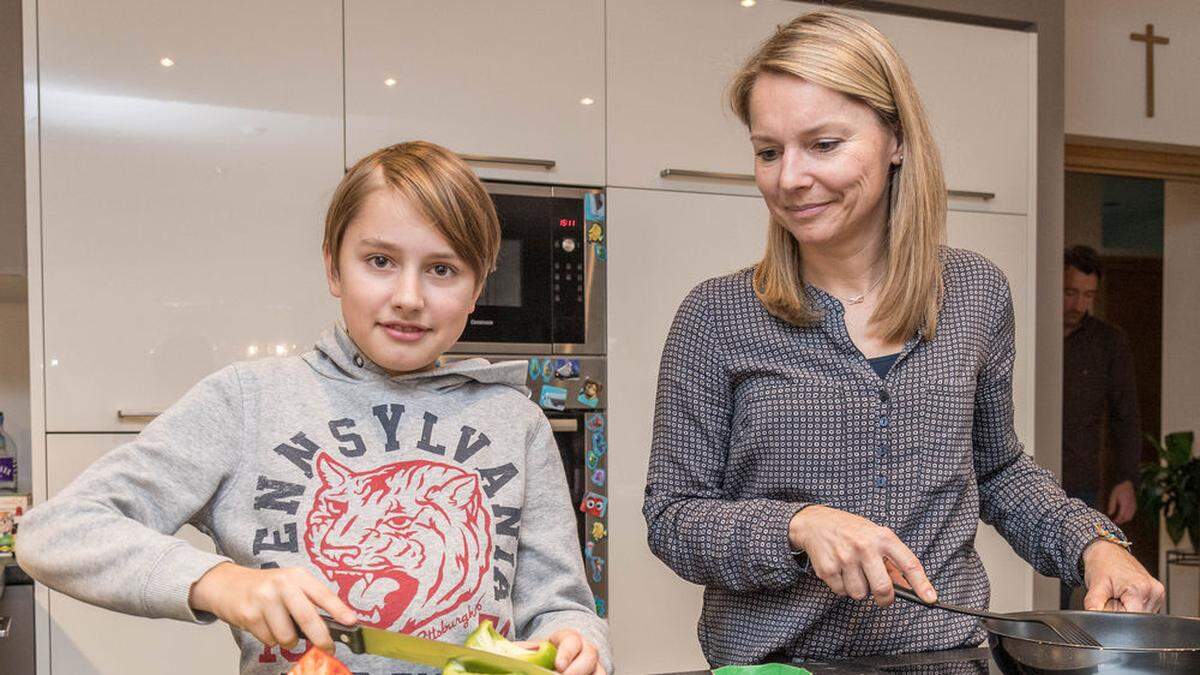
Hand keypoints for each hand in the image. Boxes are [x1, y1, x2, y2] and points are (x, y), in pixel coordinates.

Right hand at [189, 562, 356, 651]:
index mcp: (297, 576)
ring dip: (288, 640)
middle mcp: (282, 585)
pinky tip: (264, 624)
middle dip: (321, 638)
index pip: (323, 594)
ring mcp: (264, 599)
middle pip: (308, 617)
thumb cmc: (267, 587)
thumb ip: (310, 600)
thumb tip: (337, 623)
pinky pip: (269, 640)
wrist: (228, 584)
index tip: (352, 621)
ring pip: (287, 636)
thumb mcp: (291, 584)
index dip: (339, 609)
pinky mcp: (249, 615)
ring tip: (282, 627)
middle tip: (328, 647)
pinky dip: (270, 639)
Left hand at [521, 629, 604, 674]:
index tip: (558, 665)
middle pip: (589, 658)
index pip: (572, 641)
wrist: (556, 659)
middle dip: (577, 671)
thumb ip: (526, 649)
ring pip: (599, 672)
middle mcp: (587, 650)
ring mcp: (594, 666)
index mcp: (571, 638)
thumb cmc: (545, 654)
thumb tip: (519, 653)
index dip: (567, 653)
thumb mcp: (535, 648)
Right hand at [789, 505, 936, 606]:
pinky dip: (842, 587)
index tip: (931, 598)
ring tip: (854, 573)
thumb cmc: (850, 530)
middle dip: (885, 599)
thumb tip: (908, 587)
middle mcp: (864, 547)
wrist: (814, 522)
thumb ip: (892, 561)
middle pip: (883, 588)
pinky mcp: (828, 568)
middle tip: (882, 596)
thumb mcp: (875, 537)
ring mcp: (845, 558)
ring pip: (860, 594)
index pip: (909, 564)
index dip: (922, 584)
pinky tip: (840, 571)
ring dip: (859, 590)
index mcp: (882, 537)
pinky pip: (842, 592)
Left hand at [1082, 540, 1163, 611]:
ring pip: (1141, 616)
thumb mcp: (1094, 586)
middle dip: (1122, 612)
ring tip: (1120, 594)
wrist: (1107, 551)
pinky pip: (1145, 609)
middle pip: (1137, 619)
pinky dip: (1134, 605)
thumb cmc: (1102, 565)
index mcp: (1140, 590)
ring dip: (1128, 609)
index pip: (1131, 619)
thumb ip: (1094, 605)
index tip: (1109, 604)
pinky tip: (1127, 594)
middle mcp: (1153, 591)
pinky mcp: (1157, 593)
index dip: (1116, 617)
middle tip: (1114, 597)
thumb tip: (1092, 618)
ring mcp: (1158, 592)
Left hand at [1106, 480, 1136, 523]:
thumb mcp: (1113, 496)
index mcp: (1125, 505)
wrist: (1127, 483)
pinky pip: (1132, 513)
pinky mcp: (1135, 505)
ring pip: (1130, 517)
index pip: (1121, 516)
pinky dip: (1128, 516)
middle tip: (1115, 522)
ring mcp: (1134, 506)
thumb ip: (1112, 505)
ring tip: (1118, 519)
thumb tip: (1110, 514)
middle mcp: (1131, 507)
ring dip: (1124, 519)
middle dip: (1121, 521)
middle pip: (1127, 518)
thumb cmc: (1119, 489)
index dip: (1117, 520)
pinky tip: (1123, 515)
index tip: (1112, 522)